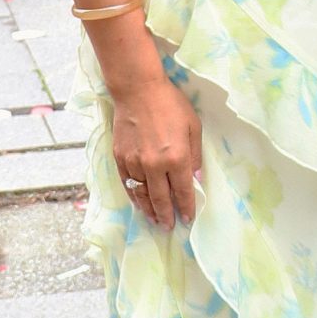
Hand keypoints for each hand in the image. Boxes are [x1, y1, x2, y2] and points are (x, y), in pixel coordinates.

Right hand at [109, 70, 202, 230]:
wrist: (139, 91)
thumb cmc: (171, 105)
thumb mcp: (193, 126)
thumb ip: (195, 155)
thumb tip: (196, 179)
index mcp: (176, 158)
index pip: (182, 191)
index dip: (186, 206)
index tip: (188, 218)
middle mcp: (154, 165)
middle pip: (160, 198)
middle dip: (166, 215)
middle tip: (169, 226)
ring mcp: (134, 163)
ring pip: (142, 195)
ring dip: (149, 210)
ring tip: (154, 221)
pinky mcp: (120, 158)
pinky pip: (127, 184)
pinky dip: (134, 197)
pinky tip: (139, 203)